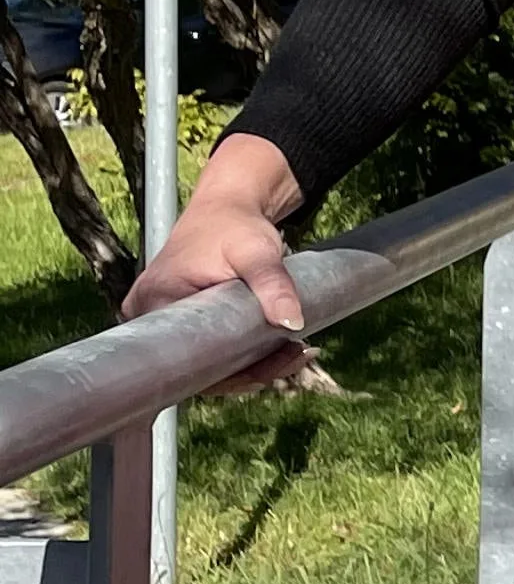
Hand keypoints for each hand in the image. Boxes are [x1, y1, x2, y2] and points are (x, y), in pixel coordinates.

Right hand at [121, 137, 311, 394]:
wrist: (228, 207)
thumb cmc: (236, 225)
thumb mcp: (257, 251)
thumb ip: (273, 284)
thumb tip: (292, 324)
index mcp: (155, 300)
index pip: (187, 361)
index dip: (233, 376)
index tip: (275, 368)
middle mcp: (147, 315)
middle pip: (197, 367)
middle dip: (250, 370)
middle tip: (296, 356)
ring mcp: (159, 319)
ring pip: (206, 361)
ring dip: (251, 364)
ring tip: (294, 352)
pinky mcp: (178, 320)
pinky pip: (209, 349)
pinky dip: (243, 354)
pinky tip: (279, 350)